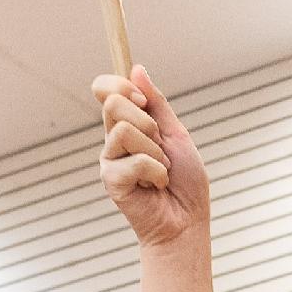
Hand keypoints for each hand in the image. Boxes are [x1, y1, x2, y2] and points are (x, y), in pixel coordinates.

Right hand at [95, 68, 207, 253]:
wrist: (187, 221)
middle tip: (161, 147)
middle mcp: (113, 140)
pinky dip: (155, 172)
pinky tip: (156, 187)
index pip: (105, 89)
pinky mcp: (110, 181)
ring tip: (161, 171)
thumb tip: (137, 69)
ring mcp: (109, 160)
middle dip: (147, 122)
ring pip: (124, 129)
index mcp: (127, 125)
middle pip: (112, 103)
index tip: (144, 100)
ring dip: (155, 151)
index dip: (120, 85)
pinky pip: (134, 159)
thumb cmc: (185, 182)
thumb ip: (157, 104)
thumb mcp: (176, 134)